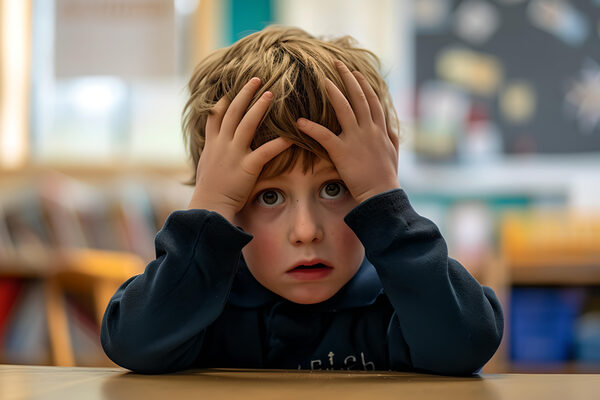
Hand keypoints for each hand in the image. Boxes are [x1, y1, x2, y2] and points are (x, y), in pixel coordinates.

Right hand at [188, 78, 290, 221]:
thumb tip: (212, 154)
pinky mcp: (246, 167)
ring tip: (271, 93)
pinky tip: (290, 136)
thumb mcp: (205, 168)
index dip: (224, 101)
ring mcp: (234, 154)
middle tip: (257, 79)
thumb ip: (210, 156)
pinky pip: (265, 151)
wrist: (208, 207)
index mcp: (213, 144)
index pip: (216, 116)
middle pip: (233, 112)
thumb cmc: (208, 193)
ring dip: (259, 106)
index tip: (231, 90)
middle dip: (245, 94)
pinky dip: (278, 143)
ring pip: (247, 123)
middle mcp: (222, 145)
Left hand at [296, 60, 399, 203]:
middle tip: (337, 63)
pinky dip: (311, 127)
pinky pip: (324, 135)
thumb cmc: (387, 177)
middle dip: (348, 78)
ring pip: (344, 108)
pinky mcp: (342, 151)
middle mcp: (369, 130)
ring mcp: (356, 139)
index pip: (372, 101)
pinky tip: (300, 122)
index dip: (363, 85)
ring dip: (333, 91)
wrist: (381, 195)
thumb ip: (391, 137)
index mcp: (380, 130)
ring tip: (323, 79)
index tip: (355, 73)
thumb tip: (392, 127)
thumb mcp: (393, 153)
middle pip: (359, 97)